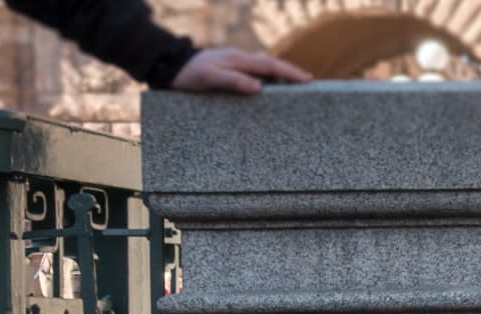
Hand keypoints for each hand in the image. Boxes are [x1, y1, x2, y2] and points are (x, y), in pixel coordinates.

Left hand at [171, 48, 312, 94]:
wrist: (171, 66)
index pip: (270, 66)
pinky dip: (269, 77)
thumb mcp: (209, 78)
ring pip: (264, 67)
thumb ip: (234, 81)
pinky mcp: (231, 68)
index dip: (289, 72)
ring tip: (296, 84)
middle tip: (309, 81)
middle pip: (271, 64)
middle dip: (291, 72)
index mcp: (238, 59)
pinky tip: (273, 86)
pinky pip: (255, 72)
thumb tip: (259, 87)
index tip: (307, 79)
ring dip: (281, 74)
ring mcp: (236, 63)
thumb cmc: (190, 75)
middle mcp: (240, 59)